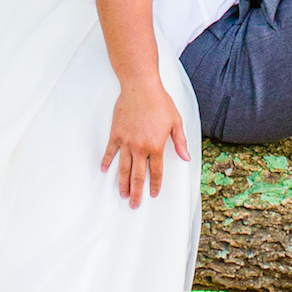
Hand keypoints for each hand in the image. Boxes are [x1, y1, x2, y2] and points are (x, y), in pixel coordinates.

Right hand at [102, 80, 189, 208]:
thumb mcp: (175, 121)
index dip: (155, 185)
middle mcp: (140, 147)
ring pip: (124, 168)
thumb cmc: (160, 102)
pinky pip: (110, 152)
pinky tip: (105, 171)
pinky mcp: (116, 134)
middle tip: (134, 204)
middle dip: (137, 192)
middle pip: (138, 176)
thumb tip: (186, 158)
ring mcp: (126, 142)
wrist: (140, 87)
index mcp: (156, 146)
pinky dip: (107, 162)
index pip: (156, 172)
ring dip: (123, 183)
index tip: (153, 194)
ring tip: (122, 194)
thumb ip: (180, 142)